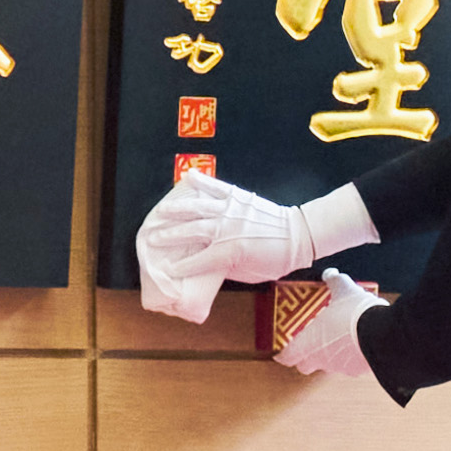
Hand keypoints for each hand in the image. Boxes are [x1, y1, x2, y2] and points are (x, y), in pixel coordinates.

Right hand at [134, 177, 269, 322]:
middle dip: (169, 237)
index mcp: (230, 251)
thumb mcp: (248, 273)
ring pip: (197, 207)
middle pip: (191, 232)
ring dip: (176, 210)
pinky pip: (216, 187)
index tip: (168, 270)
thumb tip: (206, 265)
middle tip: (152, 240)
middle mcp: (227, 228)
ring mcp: (231, 209)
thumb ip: (225, 267)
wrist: (298, 237)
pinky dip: (201, 181)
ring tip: (159, 213)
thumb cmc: (275, 260)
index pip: (198, 261)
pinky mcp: (238, 196)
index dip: (181, 268)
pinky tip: (186, 176)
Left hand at [272, 273, 387, 379]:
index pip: (287, 357)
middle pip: (306, 365)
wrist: (382, 334)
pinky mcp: (357, 370)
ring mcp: (339, 367)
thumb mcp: (343, 290)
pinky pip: (350, 366)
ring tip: (339, 340)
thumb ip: (334, 281)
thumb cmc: (353, 314)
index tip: (281, 352)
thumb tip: (330, 273)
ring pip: (329, 365)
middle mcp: (320, 359)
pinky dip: (351, 357)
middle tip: (311, 344)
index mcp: (308, 343)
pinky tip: (358, 344)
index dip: (283, 355)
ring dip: (331, 355)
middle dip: (306, 358)